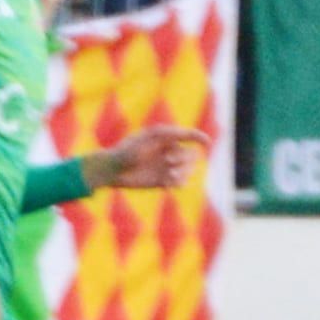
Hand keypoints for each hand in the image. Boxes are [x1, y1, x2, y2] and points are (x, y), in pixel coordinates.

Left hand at [86, 120, 210, 192]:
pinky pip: (180, 182)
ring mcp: (166, 167)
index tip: (206, 143)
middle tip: (168, 162)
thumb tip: (189, 135)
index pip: (188, 136)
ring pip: (188, 170)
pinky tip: (168, 185)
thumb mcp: (149, 138)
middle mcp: (168, 151)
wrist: (112, 171)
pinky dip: (178, 183)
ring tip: (170, 177)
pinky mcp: (162, 180)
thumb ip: (170, 134)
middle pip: (191, 156)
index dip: (200, 138)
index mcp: (165, 138)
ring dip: (183, 173)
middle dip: (184, 159)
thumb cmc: (127, 150)